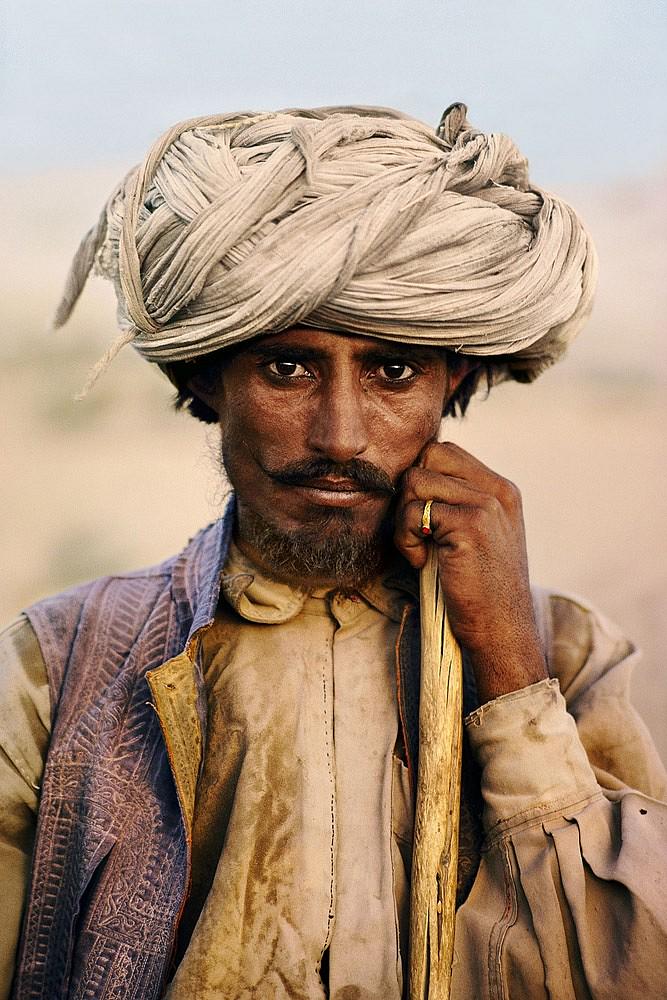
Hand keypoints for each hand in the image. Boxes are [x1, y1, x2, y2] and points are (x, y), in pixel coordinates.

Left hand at [394, 441, 547, 703]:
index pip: (444, 452)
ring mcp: (486, 504)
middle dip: (410, 492)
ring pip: (415, 481)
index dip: (421, 480)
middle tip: (417, 532)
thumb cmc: (477, 591)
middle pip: (428, 456)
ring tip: (421, 551)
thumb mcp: (475, 537)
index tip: (423, 520)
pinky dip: (406, 539)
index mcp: (501, 490)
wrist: (501, 634)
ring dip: (405, 519)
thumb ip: (455, 504)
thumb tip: (409, 477)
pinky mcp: (470, 524)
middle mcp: (498, 490)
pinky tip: (421, 562)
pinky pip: (413, 512)